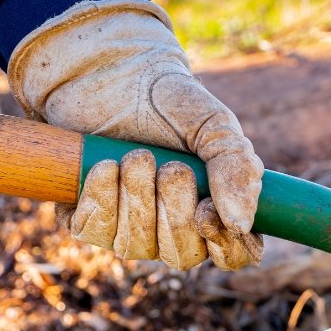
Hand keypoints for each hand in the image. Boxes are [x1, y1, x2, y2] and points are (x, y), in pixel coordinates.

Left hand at [7, 0, 263, 269]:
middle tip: (171, 167)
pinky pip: (95, 232)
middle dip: (174, 211)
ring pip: (136, 246)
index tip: (206, 211)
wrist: (106, 74)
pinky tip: (105, 165)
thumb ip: (237, 167)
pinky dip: (101, 197)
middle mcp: (175, 229)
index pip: (235, 254)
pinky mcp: (89, 220)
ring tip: (136, 156)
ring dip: (137, 199)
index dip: (225, 246)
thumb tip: (242, 223)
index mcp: (217, 209)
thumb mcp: (212, 124)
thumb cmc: (166, 102)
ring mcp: (130, 229)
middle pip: (182, 255)